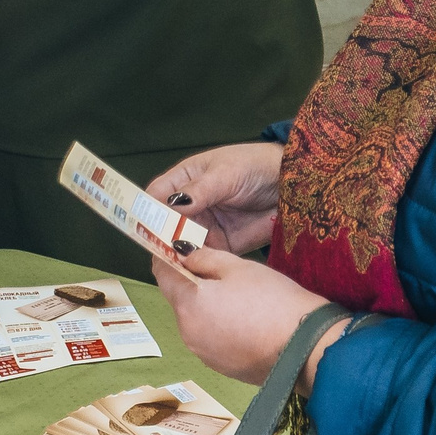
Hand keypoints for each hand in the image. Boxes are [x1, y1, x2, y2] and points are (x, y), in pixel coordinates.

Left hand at [143, 244, 337, 388]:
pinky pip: (213, 339)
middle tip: (217, 267)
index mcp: (187, 305)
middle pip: (179, 300)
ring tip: (237, 295)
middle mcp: (187, 333)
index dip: (166, 257)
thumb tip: (183, 254)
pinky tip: (245, 319)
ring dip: (207, 306)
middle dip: (192, 282)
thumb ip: (204, 258)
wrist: (306, 348)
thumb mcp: (237, 267)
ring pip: (196, 320)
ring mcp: (204, 354)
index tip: (177, 246)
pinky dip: (221, 326)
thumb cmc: (271, 300)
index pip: (161, 275)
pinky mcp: (223, 367)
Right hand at [144, 142, 284, 254]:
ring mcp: (205, 226)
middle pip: (165, 224)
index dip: (147, 209)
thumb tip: (172, 204)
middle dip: (160, 236)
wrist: (291, 185)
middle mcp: (190, 205)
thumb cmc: (255, 167)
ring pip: (181, 243)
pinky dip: (196, 263)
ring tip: (173, 261)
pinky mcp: (222, 245)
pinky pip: (203, 256)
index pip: (157, 196)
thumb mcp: (225, 173)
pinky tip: (192, 268)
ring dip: (176, 253)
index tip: (144, 224)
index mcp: (185, 180)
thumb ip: (199, 190)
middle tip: (159, 247)